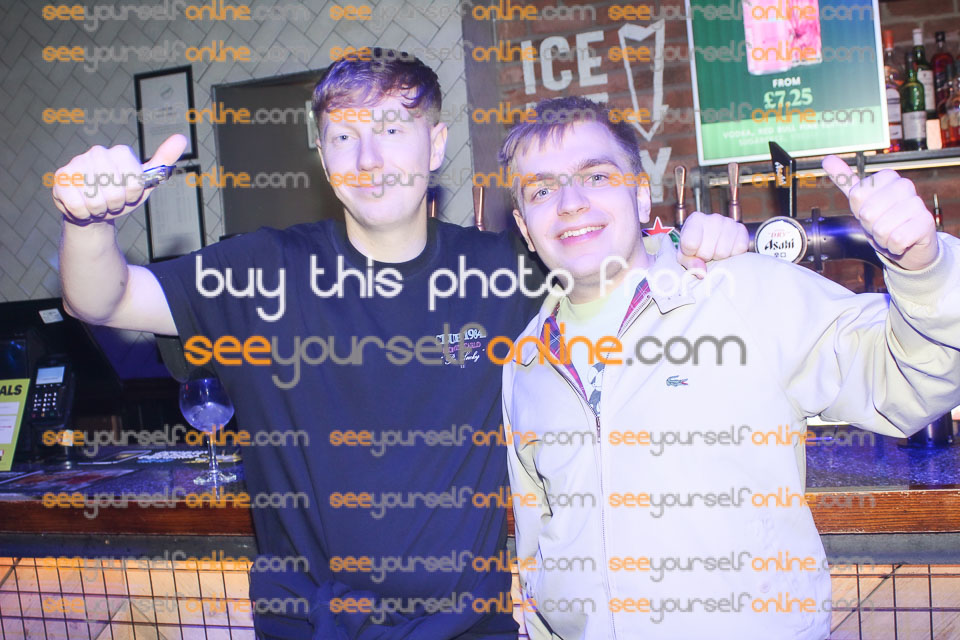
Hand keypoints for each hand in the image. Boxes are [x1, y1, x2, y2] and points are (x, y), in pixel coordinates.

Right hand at [53, 134, 186, 224]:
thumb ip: (163, 161)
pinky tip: (83, 207)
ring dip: (100, 210)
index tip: (129, 194)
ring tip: (99, 205)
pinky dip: (83, 213)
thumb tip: (181, 138)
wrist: (96, 212)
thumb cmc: (123, 195)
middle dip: (117, 204)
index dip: (132, 194)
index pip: (134, 180)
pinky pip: (77, 205)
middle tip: (113, 202)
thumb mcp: (146, 182)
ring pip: (96, 199)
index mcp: (120, 153)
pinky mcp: (60, 179)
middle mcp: (96, 153)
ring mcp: (76, 164)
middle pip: (115, 191)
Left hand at [677, 210, 749, 272]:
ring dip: (719, 257)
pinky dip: (733, 254)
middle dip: (706, 257)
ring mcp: (729, 222)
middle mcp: (713, 218)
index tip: (691, 250)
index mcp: (695, 220)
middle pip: (707, 251)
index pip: (690, 243)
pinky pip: (739, 249)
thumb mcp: (685, 256)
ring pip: (723, 252)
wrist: (711, 239)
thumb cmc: (695, 247)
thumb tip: (702, 273)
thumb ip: (690, 264)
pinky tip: (727, 248)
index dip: (691, 253)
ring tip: (716, 250)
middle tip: (706, 252)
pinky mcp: (742, 230)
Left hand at [823, 155, 937, 270]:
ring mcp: (917, 203)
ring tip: (892, 234)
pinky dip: (894, 247)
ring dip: (882, 239)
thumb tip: (827, 159)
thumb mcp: (861, 200)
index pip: (856, 195)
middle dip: (869, 226)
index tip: (870, 212)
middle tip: (881, 225)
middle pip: (866, 213)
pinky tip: (902, 242)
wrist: (908, 245)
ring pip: (881, 229)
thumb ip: (845, 180)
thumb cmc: (884, 220)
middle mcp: (904, 185)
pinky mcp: (925, 222)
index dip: (858, 210)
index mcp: (887, 177)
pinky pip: (897, 239)